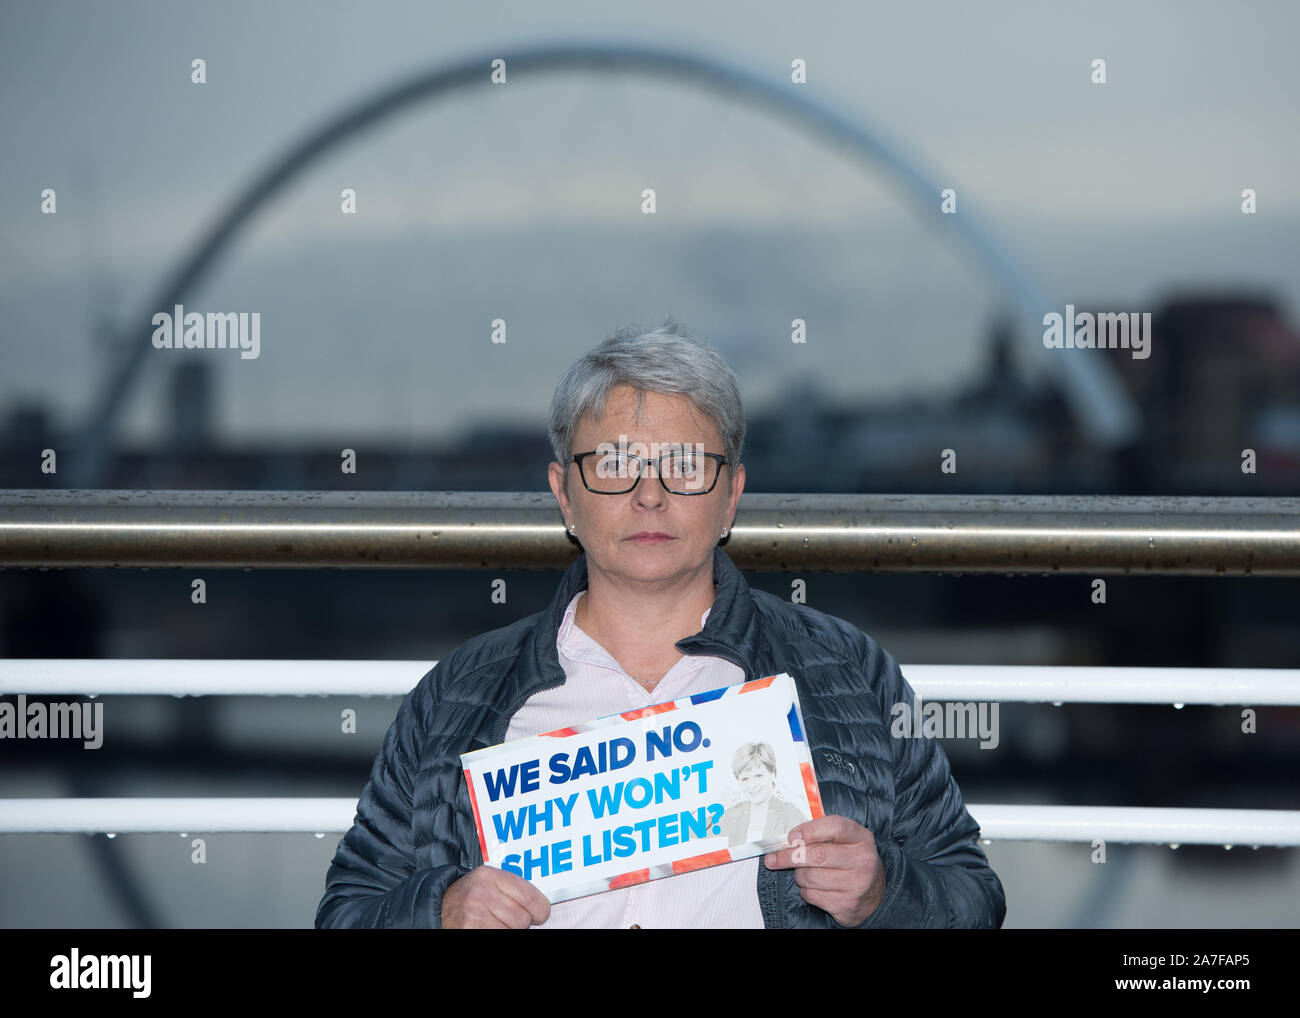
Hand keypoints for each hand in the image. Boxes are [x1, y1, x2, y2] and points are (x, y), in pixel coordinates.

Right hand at [440, 866, 550, 928]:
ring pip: (512, 931)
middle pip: (523, 919)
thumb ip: (512, 889)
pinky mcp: (470, 931)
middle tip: (507, 918)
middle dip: (519, 922)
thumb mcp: (488, 881)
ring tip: (493, 922)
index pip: (531, 898)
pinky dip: (496, 934)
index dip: (539, 910)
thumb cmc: (467, 895)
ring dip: (507, 930)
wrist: (437, 907)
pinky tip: (487, 927)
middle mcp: (482, 894)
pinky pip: (499, 936)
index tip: (538, 914)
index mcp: (490, 876)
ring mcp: (475, 915)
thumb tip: (541, 909)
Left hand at [763, 814, 885, 926]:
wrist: (874, 894)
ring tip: (804, 873)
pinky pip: (812, 895)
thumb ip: (822, 833)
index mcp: (861, 838)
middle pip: (817, 855)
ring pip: (810, 877)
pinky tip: (814, 887)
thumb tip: (788, 838)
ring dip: (799, 875)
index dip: (809, 830)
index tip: (790, 837)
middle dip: (788, 856)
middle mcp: (862, 860)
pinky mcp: (847, 904)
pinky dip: (806, 891)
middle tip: (773, 858)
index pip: (834, 827)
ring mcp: (856, 884)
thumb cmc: (851, 861)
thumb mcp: (845, 840)